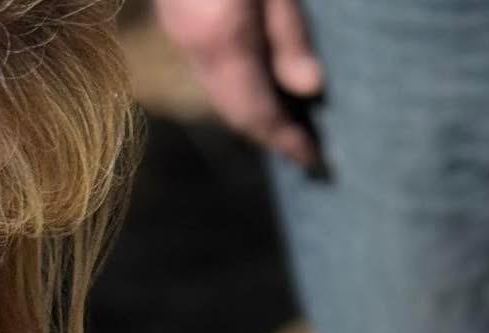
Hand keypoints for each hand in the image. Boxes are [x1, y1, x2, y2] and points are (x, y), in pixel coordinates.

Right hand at [154, 0, 322, 167]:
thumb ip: (289, 33)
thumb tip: (311, 89)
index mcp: (222, 40)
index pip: (259, 113)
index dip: (287, 141)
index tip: (315, 161)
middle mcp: (192, 45)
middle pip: (235, 111)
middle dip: (269, 135)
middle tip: (305, 149)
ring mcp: (177, 30)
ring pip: (218, 93)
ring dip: (252, 113)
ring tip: (288, 121)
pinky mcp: (173, 15)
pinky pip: (208, 68)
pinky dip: (236, 86)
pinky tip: (260, 82)